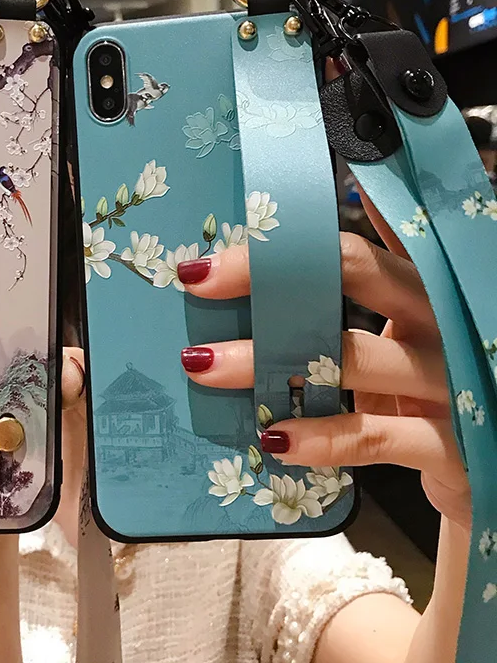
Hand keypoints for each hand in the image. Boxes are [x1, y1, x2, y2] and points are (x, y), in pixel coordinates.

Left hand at [176, 195, 470, 529]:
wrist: (484, 459)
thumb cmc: (428, 381)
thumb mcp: (407, 324)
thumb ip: (371, 276)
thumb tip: (340, 208)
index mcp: (420, 288)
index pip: (347, 249)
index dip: (281, 246)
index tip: (212, 256)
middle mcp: (437, 322)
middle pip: (352, 277)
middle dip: (268, 281)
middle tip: (198, 283)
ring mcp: (447, 381)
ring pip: (350, 359)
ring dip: (268, 363)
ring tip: (204, 365)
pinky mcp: (446, 444)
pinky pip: (370, 436)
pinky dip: (318, 437)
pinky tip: (271, 437)